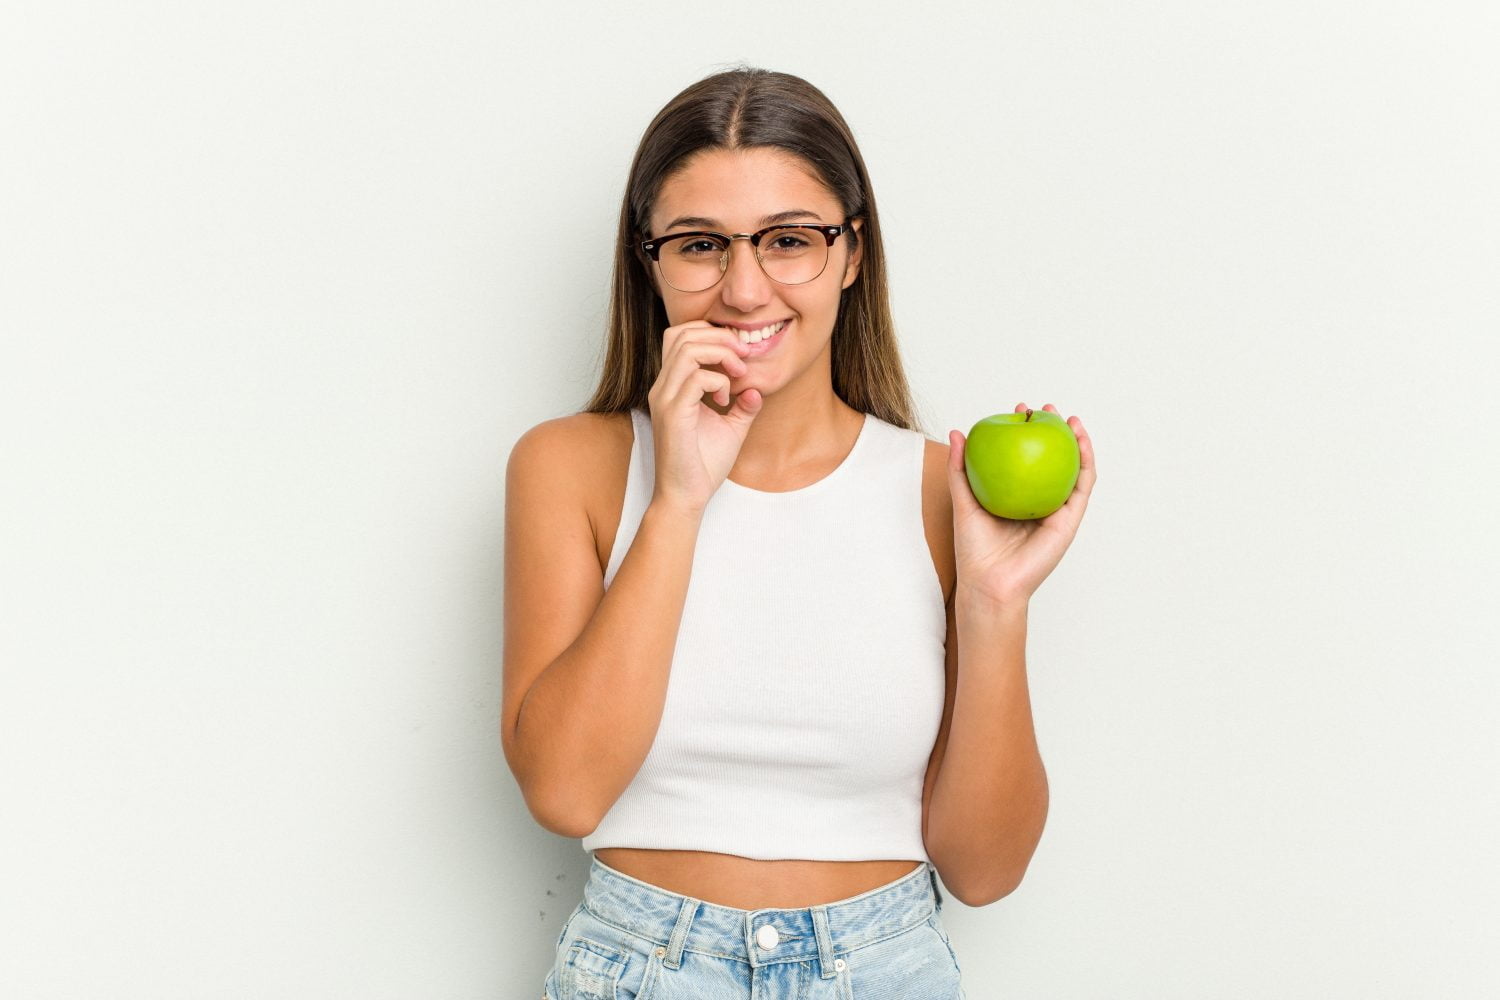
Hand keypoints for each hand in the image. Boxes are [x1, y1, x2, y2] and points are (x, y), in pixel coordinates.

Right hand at [646, 320, 762, 514]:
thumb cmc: (702, 465)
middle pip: (682, 334)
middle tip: (744, 357)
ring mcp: (664, 399)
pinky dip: (719, 381)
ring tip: (738, 373)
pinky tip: (726, 399)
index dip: (712, 335)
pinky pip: (696, 378)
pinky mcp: (673, 414)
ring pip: (688, 349)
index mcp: (671, 386)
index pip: (680, 336)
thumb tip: (755, 388)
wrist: (685, 497)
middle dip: (720, 338)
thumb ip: (742, 406)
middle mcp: (663, 387)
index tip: (739, 355)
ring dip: (721, 354)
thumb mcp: (730, 429)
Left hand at [945, 403, 1095, 604]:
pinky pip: (1082, 486)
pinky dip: (1086, 461)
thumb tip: (959, 431)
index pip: (1024, 459)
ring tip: (1067, 419)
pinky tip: (1081, 442)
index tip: (1017, 411)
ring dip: (1076, 442)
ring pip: (1073, 470)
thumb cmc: (974, 549)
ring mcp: (1056, 511)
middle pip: (1051, 461)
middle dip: (1051, 432)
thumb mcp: (964, 501)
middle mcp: (1039, 503)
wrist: (990, 582)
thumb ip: (960, 468)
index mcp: (1016, 498)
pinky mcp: (1069, 520)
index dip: (1023, 433)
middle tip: (1042, 409)